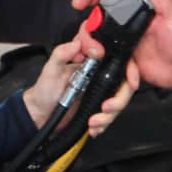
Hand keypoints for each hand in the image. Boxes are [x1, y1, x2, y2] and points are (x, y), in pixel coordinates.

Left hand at [21, 37, 139, 133]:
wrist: (41, 114)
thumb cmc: (45, 89)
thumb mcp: (50, 70)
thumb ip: (61, 54)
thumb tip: (77, 43)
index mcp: (92, 61)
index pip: (119, 58)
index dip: (130, 68)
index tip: (130, 80)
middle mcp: (100, 74)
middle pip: (125, 83)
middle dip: (120, 99)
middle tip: (106, 108)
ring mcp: (101, 91)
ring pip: (120, 101)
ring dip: (110, 116)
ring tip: (93, 122)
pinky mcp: (99, 107)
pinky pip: (111, 116)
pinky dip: (104, 124)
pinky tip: (93, 128)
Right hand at [69, 0, 171, 96]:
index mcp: (133, 9)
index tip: (78, 2)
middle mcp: (124, 24)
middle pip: (93, 23)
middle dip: (87, 34)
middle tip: (94, 47)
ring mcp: (122, 44)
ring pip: (96, 44)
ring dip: (92, 52)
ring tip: (99, 58)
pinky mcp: (124, 62)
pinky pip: (111, 66)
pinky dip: (116, 74)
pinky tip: (131, 78)